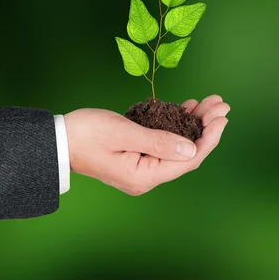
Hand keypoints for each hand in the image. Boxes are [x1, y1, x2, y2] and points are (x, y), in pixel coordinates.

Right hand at [64, 95, 229, 194]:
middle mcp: (147, 176)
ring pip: (178, 146)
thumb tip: (192, 149)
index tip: (222, 117)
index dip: (209, 138)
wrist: (56, 140)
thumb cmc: (85, 134)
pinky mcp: (138, 156)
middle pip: (187, 152)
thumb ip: (158, 142)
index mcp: (145, 176)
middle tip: (221, 105)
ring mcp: (143, 167)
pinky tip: (187, 108)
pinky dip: (178, 124)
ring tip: (209, 103)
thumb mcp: (123, 133)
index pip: (189, 159)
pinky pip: (165, 142)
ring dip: (195, 123)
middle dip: (206, 127)